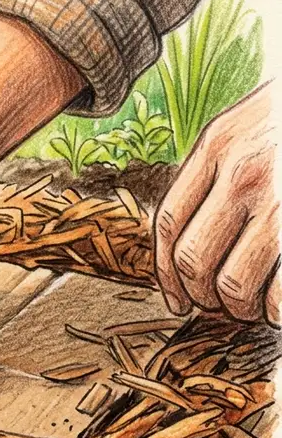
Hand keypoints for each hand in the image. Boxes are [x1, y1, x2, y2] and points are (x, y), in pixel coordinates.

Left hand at [155, 82, 278, 324]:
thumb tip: (194, 240)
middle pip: (194, 260)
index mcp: (220, 143)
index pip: (171, 223)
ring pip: (233, 284)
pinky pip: (281, 294)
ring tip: (259, 310)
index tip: (178, 299)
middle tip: (226, 306)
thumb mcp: (257, 125)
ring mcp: (281, 198)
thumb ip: (223, 166)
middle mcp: (244, 170)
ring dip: (243, 308)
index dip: (167, 273)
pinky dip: (278, 312)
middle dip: (206, 297)